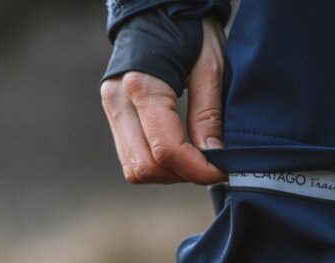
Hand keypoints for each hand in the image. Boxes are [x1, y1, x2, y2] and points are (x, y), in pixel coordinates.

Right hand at [100, 17, 226, 184]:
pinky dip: (158, 164)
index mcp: (142, 84)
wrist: (159, 5)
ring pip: (135, 169)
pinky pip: (132, 157)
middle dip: (181, 175)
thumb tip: (213, 157)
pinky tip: (179, 150)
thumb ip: (209, 114)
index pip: (166, 150)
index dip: (197, 169)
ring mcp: (112, 109)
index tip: (222, 170)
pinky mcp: (115, 115)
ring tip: (195, 157)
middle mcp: (118, 101)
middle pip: (145, 167)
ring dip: (168, 173)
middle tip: (209, 165)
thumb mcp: (210, 65)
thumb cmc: (189, 27)